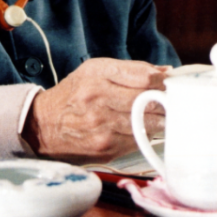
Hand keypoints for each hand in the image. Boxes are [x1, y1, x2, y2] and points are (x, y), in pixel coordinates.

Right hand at [23, 58, 168, 163]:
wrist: (44, 126)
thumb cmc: (74, 95)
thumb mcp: (95, 70)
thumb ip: (132, 69)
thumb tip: (167, 71)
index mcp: (97, 74)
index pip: (145, 77)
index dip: (163, 81)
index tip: (170, 83)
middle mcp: (98, 99)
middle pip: (149, 100)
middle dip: (165, 101)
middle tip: (172, 101)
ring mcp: (102, 125)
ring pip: (147, 123)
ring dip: (159, 120)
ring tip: (162, 116)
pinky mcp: (106, 147)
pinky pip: (137, 140)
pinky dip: (145, 135)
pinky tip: (143, 129)